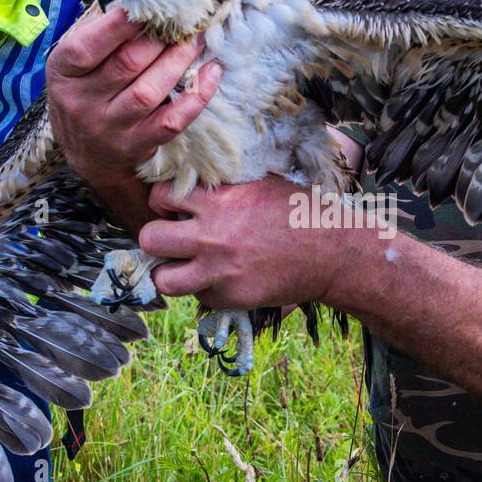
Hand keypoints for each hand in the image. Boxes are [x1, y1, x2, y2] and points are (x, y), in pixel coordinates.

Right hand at [46, 4, 222, 233]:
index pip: (87, 46)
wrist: (88, 156)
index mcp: (64, 73)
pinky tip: (211, 73)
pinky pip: (171, 121)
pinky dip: (195, 96)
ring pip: (149, 91)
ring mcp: (110, 127)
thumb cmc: (86, 93)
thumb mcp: (76, 64)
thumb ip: (98, 33)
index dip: (118, 23)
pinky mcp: (137, 145)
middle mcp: (83, 102)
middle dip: (159, 37)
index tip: (147, 1)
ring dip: (178, 61)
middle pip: (126, 64)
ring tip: (196, 39)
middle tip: (184, 17)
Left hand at [137, 177, 352, 308]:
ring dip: (169, 273)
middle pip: (150, 238)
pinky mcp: (230, 297)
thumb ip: (223, 186)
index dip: (162, 202)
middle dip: (156, 238)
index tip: (174, 208)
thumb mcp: (259, 184)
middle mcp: (213, 235)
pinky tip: (222, 279)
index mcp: (220, 200)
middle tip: (172, 239)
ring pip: (163, 279)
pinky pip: (198, 297)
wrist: (331, 253)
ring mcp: (219, 270)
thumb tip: (192, 183)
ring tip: (184, 267)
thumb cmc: (298, 213)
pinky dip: (205, 290)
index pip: (160, 196)